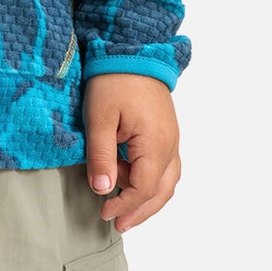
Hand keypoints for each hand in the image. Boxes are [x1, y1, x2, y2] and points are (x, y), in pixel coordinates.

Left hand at [82, 71, 181, 232]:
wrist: (132, 46)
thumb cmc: (114, 79)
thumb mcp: (99, 117)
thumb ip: (100, 155)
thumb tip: (102, 190)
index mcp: (156, 143)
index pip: (143, 189)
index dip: (124, 205)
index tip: (104, 212)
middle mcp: (170, 144)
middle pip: (162, 191)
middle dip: (140, 211)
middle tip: (118, 224)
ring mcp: (172, 137)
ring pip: (168, 180)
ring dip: (148, 198)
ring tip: (126, 208)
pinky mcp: (166, 129)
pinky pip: (167, 165)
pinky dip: (153, 180)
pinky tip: (134, 180)